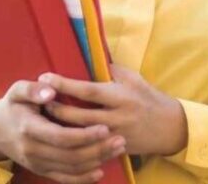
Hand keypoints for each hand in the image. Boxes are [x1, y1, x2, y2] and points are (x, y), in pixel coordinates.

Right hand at [0, 79, 126, 183]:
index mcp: (29, 128)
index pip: (61, 137)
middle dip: (98, 149)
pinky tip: (100, 171)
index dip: (84, 135)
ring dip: (96, 161)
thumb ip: (33, 89)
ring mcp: (37, 163)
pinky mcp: (41, 171)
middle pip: (70, 156)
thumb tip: (51, 90)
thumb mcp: (17, 91)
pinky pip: (64, 179)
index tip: (105, 128)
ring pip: (71, 168)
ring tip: (117, 149)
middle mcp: (32, 150)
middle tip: (120, 140)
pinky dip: (83, 178)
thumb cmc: (12, 106)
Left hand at [39, 64, 187, 156]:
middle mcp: (117, 117)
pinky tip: (59, 137)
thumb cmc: (149, 97)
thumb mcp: (133, 79)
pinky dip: (73, 142)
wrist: (170, 127)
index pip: (87, 90)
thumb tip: (88, 57)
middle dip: (56, 108)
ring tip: (43, 118)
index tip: (45, 77)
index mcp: (120, 96)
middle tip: (37, 101)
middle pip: (79, 116)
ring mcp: (115, 136)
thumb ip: (111, 70)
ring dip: (60, 127)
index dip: (65, 84)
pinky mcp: (115, 149)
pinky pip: (90, 148)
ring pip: (81, 134)